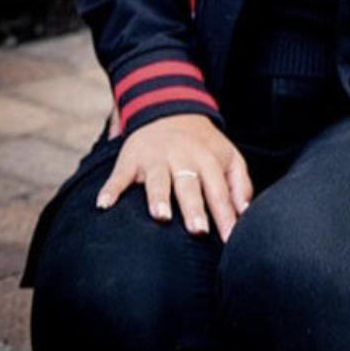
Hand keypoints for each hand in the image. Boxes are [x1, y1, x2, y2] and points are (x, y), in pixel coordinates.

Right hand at [96, 113, 252, 242]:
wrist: (169, 110)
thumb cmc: (203, 146)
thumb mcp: (228, 157)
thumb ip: (240, 185)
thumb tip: (245, 213)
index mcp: (209, 161)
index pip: (219, 191)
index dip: (225, 216)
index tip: (230, 239)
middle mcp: (183, 159)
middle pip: (189, 186)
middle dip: (194, 208)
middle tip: (199, 230)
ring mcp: (156, 159)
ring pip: (158, 179)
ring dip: (158, 197)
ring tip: (160, 216)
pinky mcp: (131, 159)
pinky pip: (119, 175)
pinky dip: (111, 188)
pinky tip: (104, 204)